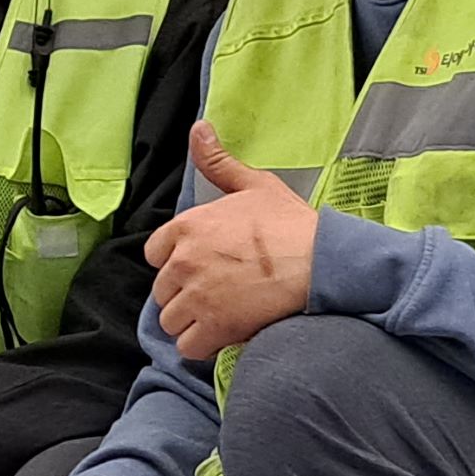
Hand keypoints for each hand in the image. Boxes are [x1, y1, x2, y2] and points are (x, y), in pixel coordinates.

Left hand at [145, 123, 319, 359]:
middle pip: (162, 290)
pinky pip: (188, 346)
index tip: (201, 266)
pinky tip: (224, 335)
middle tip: (216, 293)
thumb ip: (219, 162)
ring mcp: (196, 297)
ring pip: (171, 320)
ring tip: (220, 315)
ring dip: (191, 322)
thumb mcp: (254, 185)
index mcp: (187, 227)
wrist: (320, 262)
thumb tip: (199, 129)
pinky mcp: (214, 328)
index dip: (176, 261)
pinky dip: (203, 345)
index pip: (154, 253)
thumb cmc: (291, 224)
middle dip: (184, 294)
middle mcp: (183, 262)